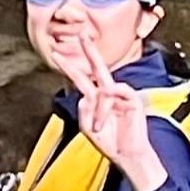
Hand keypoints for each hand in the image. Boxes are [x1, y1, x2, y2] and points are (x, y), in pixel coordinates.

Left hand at [60, 46, 165, 190]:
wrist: (126, 155)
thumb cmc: (109, 141)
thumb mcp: (87, 124)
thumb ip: (84, 106)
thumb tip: (89, 93)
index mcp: (96, 97)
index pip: (82, 78)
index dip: (69, 66)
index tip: (56, 54)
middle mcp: (108, 92)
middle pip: (98, 67)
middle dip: (90, 51)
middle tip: (83, 35)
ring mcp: (121, 94)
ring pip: (104, 90)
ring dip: (99, 111)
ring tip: (100, 127)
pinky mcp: (133, 99)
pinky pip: (117, 93)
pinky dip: (108, 106)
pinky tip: (109, 118)